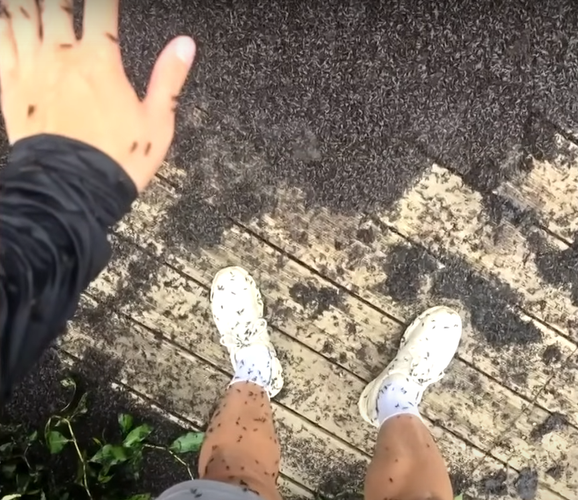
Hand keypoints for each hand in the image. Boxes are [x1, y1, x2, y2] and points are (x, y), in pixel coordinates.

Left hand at [0, 0, 195, 191]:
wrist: (73, 190)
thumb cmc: (117, 160)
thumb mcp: (157, 123)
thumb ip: (169, 78)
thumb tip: (184, 45)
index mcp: (100, 62)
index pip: (102, 7)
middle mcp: (63, 57)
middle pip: (56, 3)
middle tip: (72, 2)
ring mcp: (32, 68)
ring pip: (24, 13)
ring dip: (32, 3)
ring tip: (40, 2)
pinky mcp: (11, 85)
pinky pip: (0, 40)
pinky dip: (4, 21)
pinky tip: (8, 14)